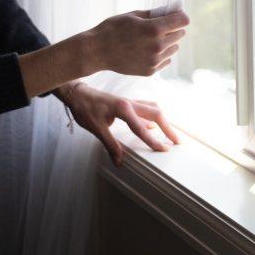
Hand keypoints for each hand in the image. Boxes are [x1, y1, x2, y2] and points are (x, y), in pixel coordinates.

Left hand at [61, 82, 179, 164]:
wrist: (77, 93)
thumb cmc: (84, 107)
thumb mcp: (96, 128)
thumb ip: (110, 144)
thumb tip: (119, 161)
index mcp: (123, 109)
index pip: (142, 128)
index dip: (153, 141)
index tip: (164, 149)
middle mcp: (129, 103)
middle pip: (156, 112)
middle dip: (167, 127)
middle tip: (177, 141)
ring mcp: (128, 102)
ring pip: (152, 108)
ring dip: (162, 120)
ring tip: (169, 133)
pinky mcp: (126, 103)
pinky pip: (144, 108)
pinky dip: (152, 117)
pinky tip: (152, 126)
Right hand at [96, 7, 189, 76]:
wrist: (97, 52)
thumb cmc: (112, 29)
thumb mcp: (132, 15)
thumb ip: (154, 13)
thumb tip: (171, 10)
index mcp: (153, 29)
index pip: (183, 20)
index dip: (180, 15)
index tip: (175, 14)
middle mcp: (157, 46)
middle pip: (180, 34)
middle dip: (172, 28)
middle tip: (158, 26)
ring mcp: (154, 60)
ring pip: (174, 48)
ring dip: (167, 42)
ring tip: (150, 39)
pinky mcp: (150, 71)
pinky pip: (166, 60)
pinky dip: (160, 54)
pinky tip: (146, 50)